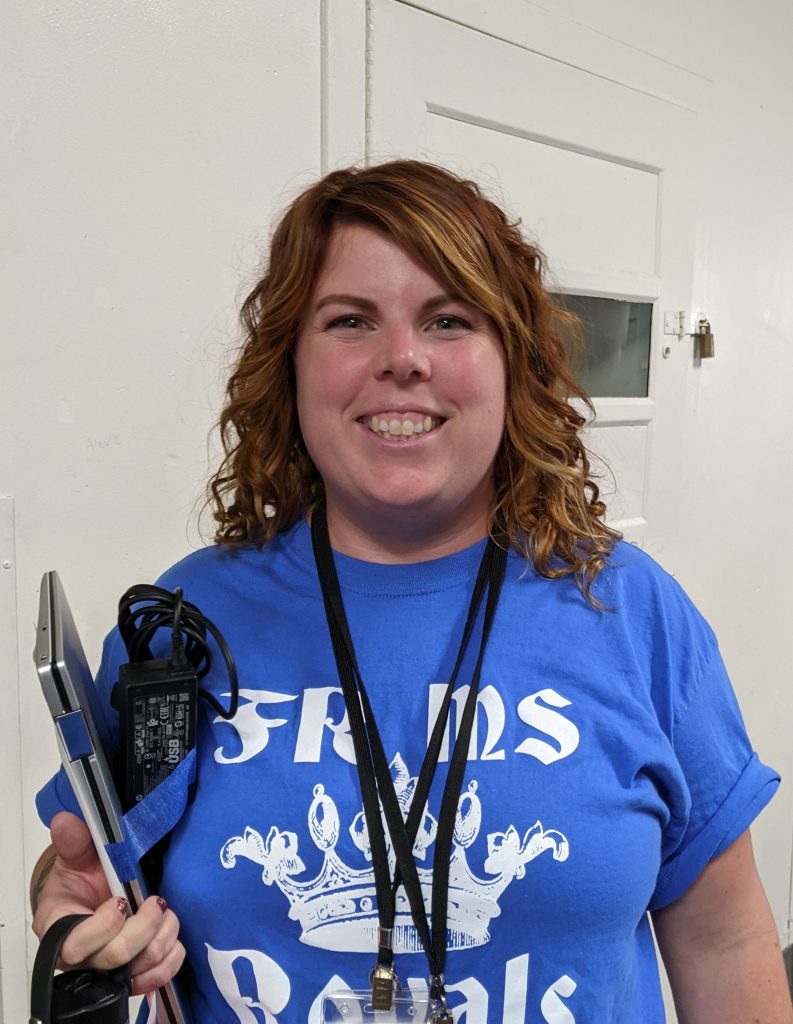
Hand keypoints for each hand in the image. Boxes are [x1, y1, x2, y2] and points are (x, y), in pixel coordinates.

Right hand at [31, 811, 185, 994]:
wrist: (92, 895)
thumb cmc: (80, 880)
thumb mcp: (75, 858)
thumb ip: (73, 843)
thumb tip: (65, 822)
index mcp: (60, 928)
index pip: (75, 944)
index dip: (102, 926)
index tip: (120, 900)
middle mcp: (82, 957)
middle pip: (113, 957)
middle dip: (142, 928)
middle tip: (156, 901)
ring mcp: (107, 969)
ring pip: (136, 969)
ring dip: (161, 939)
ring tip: (168, 913)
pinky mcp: (130, 974)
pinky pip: (152, 979)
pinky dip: (168, 962)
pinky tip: (173, 940)